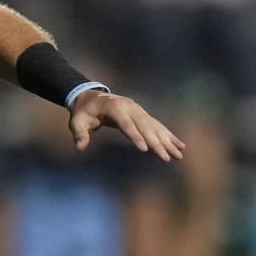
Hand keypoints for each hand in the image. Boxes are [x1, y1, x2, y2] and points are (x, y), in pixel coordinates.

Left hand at [69, 91, 185, 160]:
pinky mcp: (143, 115)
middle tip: (166, 158)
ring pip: (155, 127)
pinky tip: (179, 145)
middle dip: (157, 144)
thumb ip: (79, 134)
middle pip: (145, 127)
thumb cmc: (83, 112)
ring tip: (179, 154)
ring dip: (168, 141)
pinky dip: (168, 136)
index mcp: (115, 108)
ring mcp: (139, 110)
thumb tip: (80, 147)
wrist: (91, 97)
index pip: (127, 125)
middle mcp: (131, 108)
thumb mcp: (76, 122)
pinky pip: (157, 126)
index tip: (145, 150)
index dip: (136, 137)